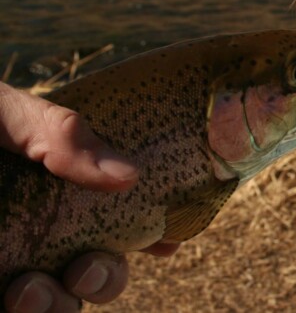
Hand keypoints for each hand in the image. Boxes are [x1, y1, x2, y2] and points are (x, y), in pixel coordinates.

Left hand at [0, 82, 178, 311]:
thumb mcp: (6, 113)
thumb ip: (62, 135)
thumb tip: (127, 176)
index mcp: (54, 191)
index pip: (115, 216)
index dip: (149, 233)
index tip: (168, 243)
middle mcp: (36, 233)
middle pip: (94, 272)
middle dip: (104, 280)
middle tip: (83, 269)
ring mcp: (7, 264)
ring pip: (57, 305)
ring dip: (59, 307)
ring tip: (25, 293)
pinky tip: (14, 300)